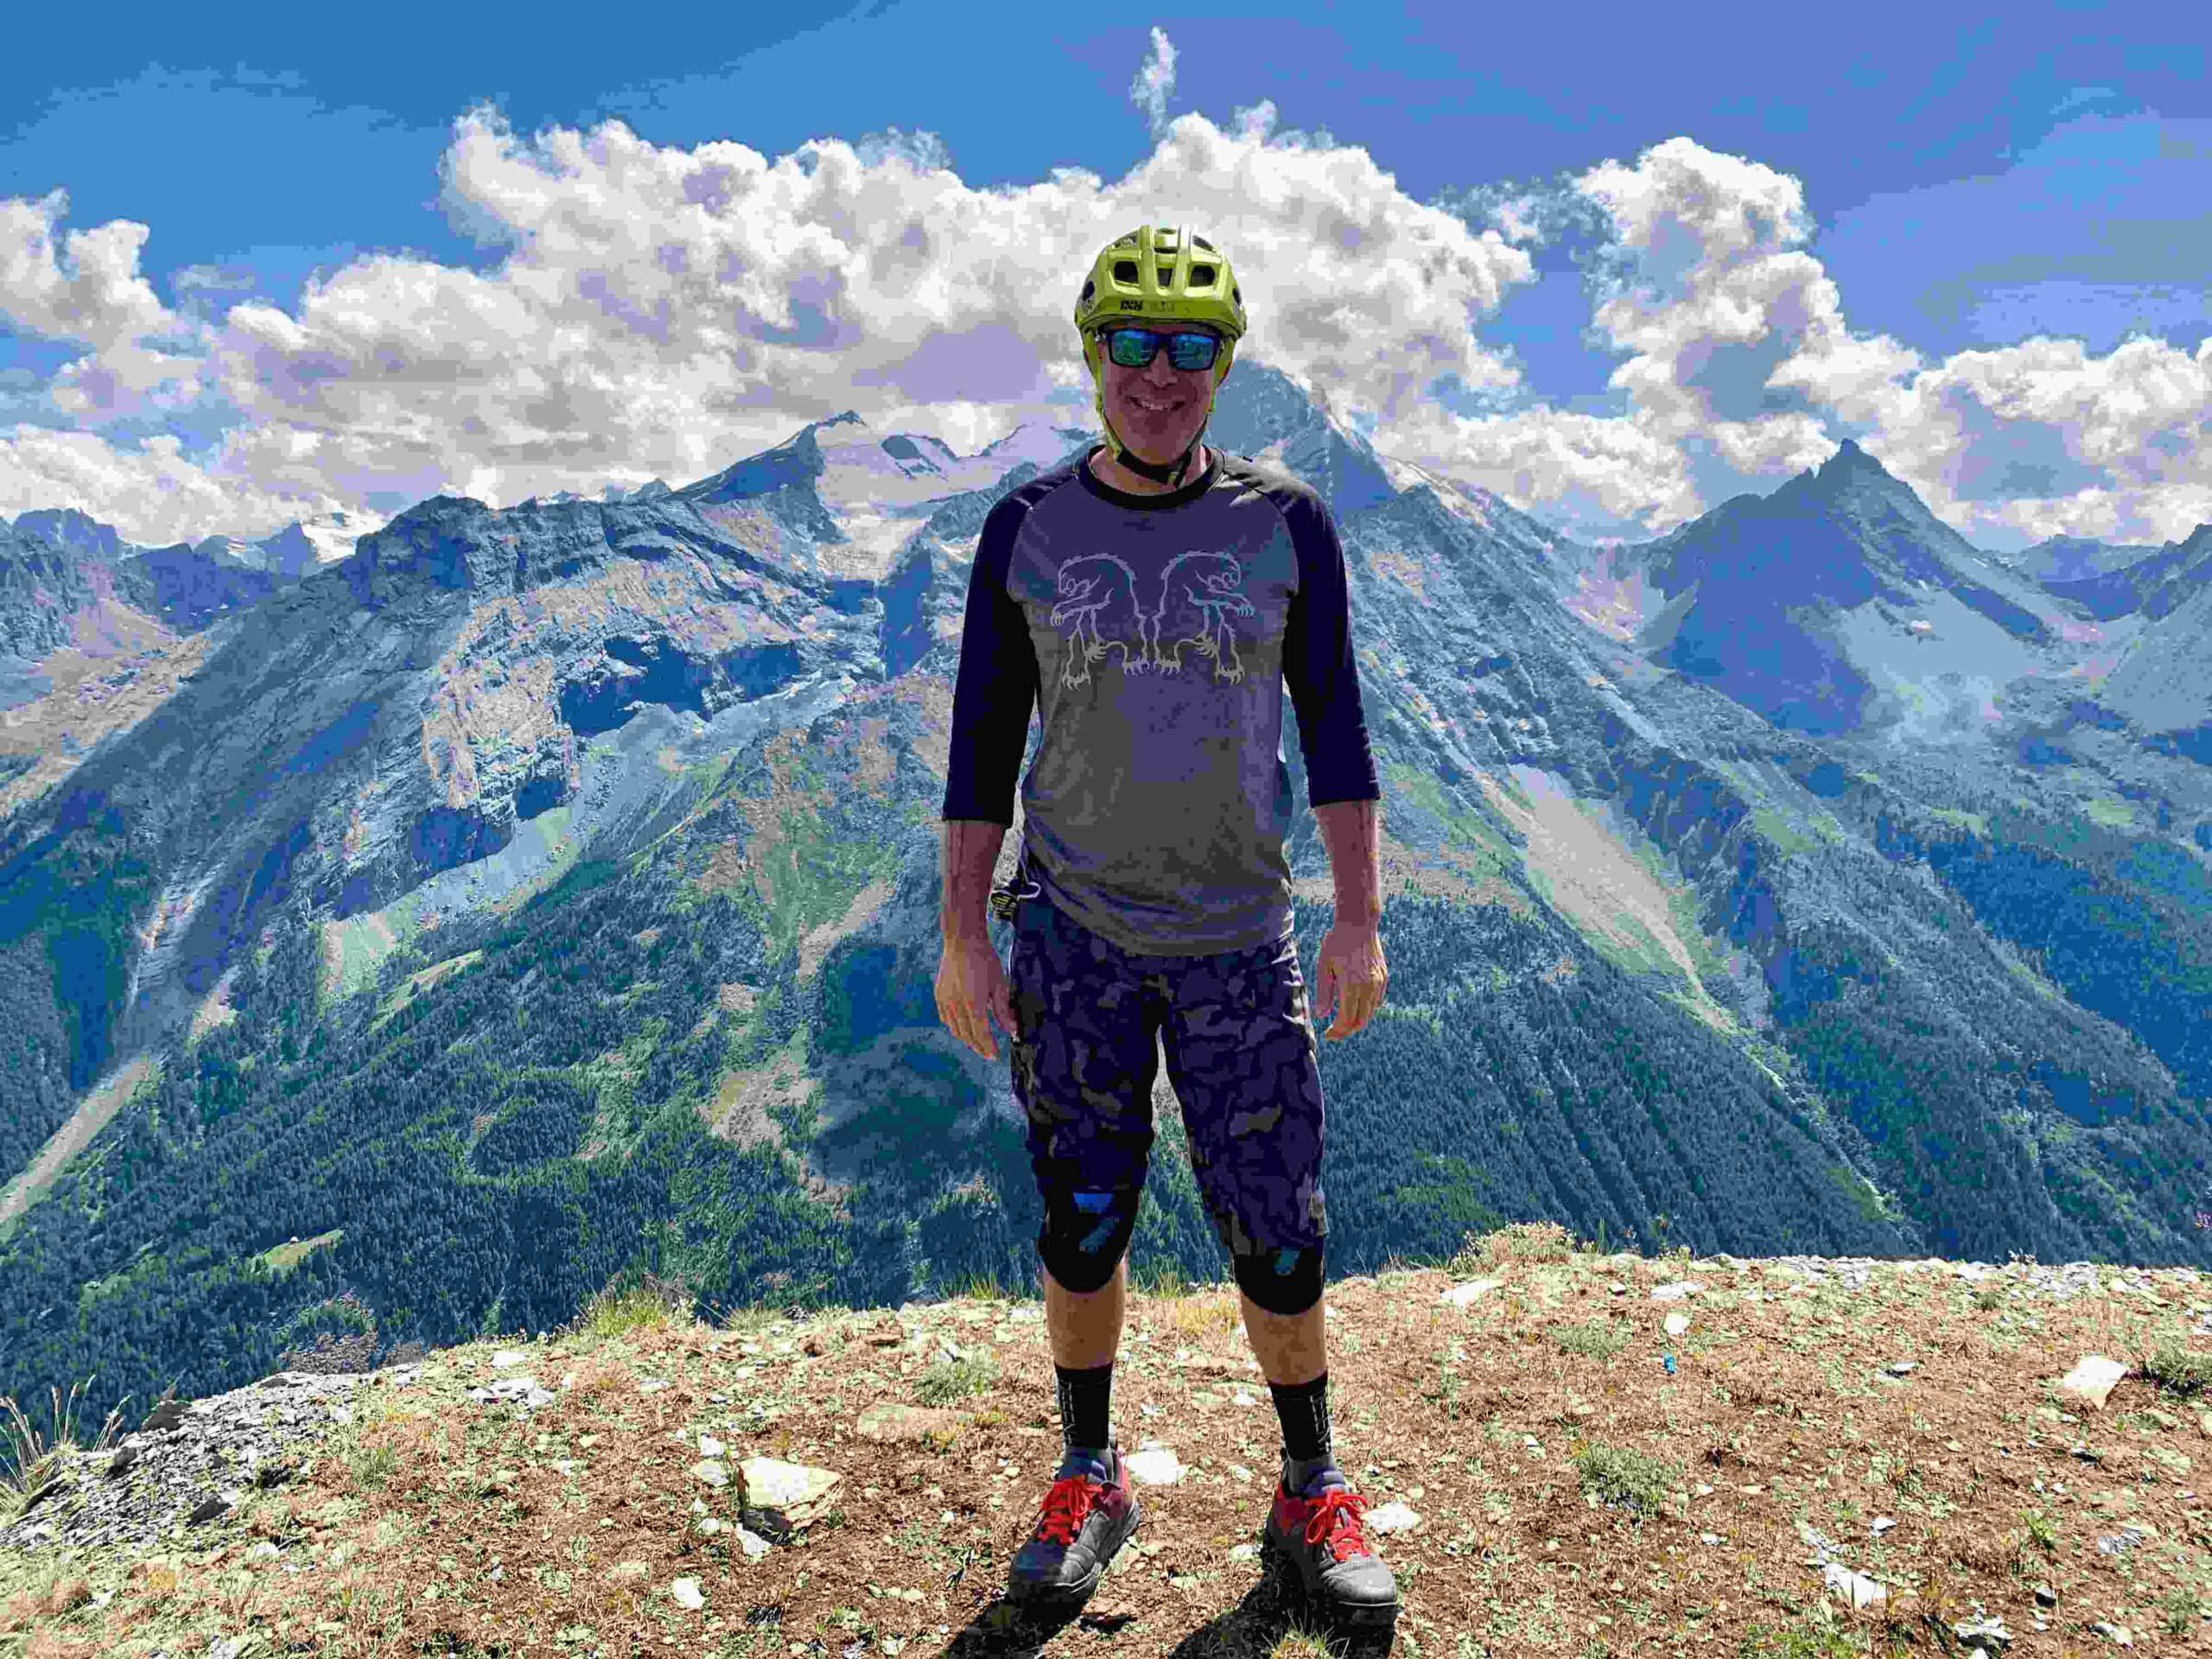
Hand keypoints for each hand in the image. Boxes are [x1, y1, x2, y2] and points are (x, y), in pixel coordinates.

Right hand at [936, 931, 1016, 1059]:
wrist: (961, 940)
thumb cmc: (984, 958)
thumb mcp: (999, 983)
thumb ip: (1003, 1009)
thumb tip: (1011, 1029)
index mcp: (973, 1002)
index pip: (981, 1033)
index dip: (989, 1047)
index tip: (996, 1055)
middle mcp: (956, 1004)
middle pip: (967, 1035)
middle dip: (979, 1047)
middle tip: (989, 1052)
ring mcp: (944, 1000)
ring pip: (955, 1029)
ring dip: (967, 1039)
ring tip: (978, 1042)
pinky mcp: (938, 995)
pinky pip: (946, 1019)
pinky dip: (955, 1027)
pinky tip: (964, 1027)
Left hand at [1312, 922, 1386, 1039]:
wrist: (1358, 924)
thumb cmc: (1336, 944)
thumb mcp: (1324, 966)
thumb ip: (1324, 993)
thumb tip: (1321, 1016)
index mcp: (1352, 985)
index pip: (1347, 1020)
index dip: (1337, 1031)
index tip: (1328, 1034)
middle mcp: (1369, 986)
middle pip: (1360, 1021)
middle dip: (1347, 1030)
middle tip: (1334, 1031)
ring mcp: (1379, 982)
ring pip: (1370, 1013)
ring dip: (1357, 1020)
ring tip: (1342, 1019)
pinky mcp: (1384, 977)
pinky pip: (1377, 1001)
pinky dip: (1366, 1009)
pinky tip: (1354, 1005)